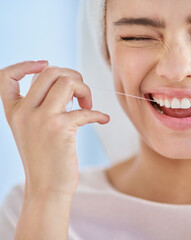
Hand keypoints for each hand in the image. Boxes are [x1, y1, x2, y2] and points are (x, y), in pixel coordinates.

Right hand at [0, 61, 109, 195]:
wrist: (47, 189)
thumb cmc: (45, 159)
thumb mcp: (32, 131)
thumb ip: (38, 107)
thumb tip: (63, 83)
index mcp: (14, 111)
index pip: (5, 76)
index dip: (25, 65)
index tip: (44, 64)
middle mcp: (24, 112)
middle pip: (49, 72)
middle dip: (72, 76)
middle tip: (80, 94)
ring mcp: (41, 119)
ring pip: (67, 82)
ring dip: (85, 89)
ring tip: (88, 104)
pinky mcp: (60, 129)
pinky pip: (86, 110)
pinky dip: (99, 114)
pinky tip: (103, 120)